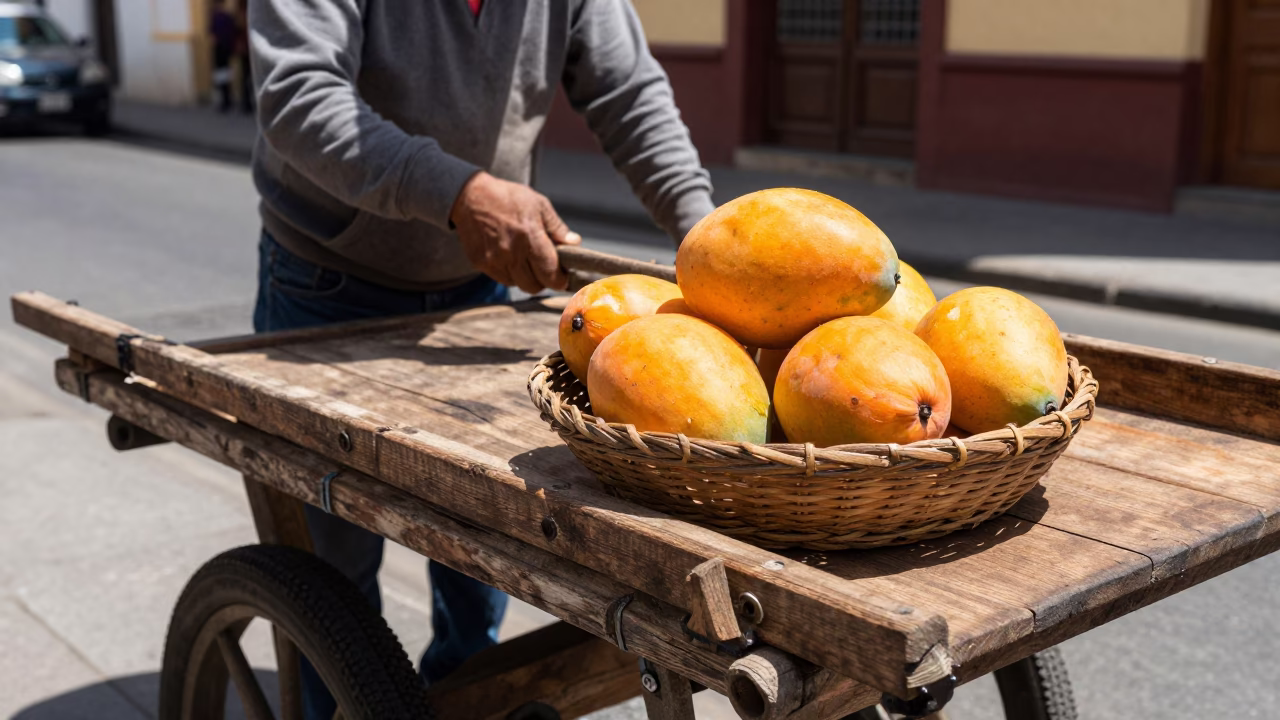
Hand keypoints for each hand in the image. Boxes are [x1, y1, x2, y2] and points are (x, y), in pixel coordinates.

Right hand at [450, 172, 581, 293]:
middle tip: (545, 270)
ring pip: (517, 284)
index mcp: (529, 235)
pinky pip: (502, 279)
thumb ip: (557, 227)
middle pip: (533, 286)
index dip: (559, 280)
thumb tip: (574, 243)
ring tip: (526, 260)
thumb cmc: (507, 198)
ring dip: (525, 278)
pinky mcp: (481, 263)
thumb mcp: (538, 204)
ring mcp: (494, 260)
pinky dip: (510, 273)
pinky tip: (510, 257)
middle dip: (543, 281)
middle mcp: (511, 252)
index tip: (563, 278)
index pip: (549, 272)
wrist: (470, 197)